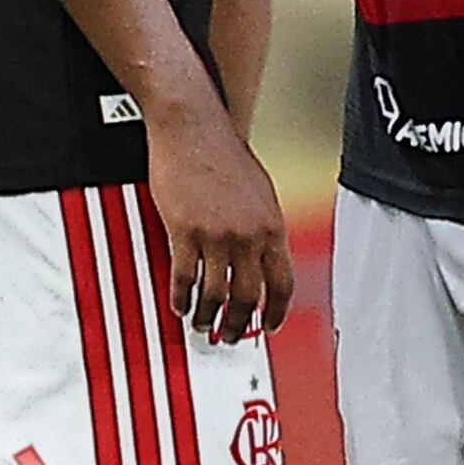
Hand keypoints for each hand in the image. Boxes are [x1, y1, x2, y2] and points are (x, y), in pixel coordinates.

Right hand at [146, 96, 293, 340]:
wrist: (193, 127)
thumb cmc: (223, 153)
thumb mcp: (260, 192)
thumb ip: (263, 227)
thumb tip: (263, 257)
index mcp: (271, 225)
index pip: (284, 282)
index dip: (278, 311)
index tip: (272, 326)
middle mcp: (248, 234)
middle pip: (249, 297)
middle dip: (241, 325)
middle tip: (231, 337)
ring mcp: (217, 235)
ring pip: (216, 295)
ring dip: (209, 318)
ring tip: (202, 326)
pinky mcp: (185, 232)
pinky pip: (185, 278)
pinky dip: (182, 298)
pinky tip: (180, 304)